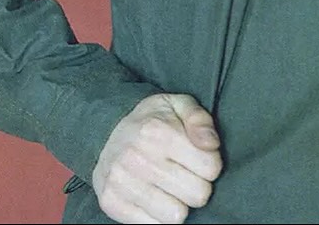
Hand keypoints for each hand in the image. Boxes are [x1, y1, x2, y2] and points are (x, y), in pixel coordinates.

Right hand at [92, 93, 222, 223]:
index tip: (201, 159)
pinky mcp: (111, 202)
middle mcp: (138, 157)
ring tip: (173, 188)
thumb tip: (212, 145)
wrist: (106, 131)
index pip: (210, 167)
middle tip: (188, 175)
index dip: (212, 165)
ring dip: (180, 204)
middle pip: (197, 194)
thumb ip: (200, 120)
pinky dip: (160, 216)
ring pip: (177, 215)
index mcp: (159, 131)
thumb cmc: (153, 121)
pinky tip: (157, 198)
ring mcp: (122, 182)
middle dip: (199, 186)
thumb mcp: (178, 105)